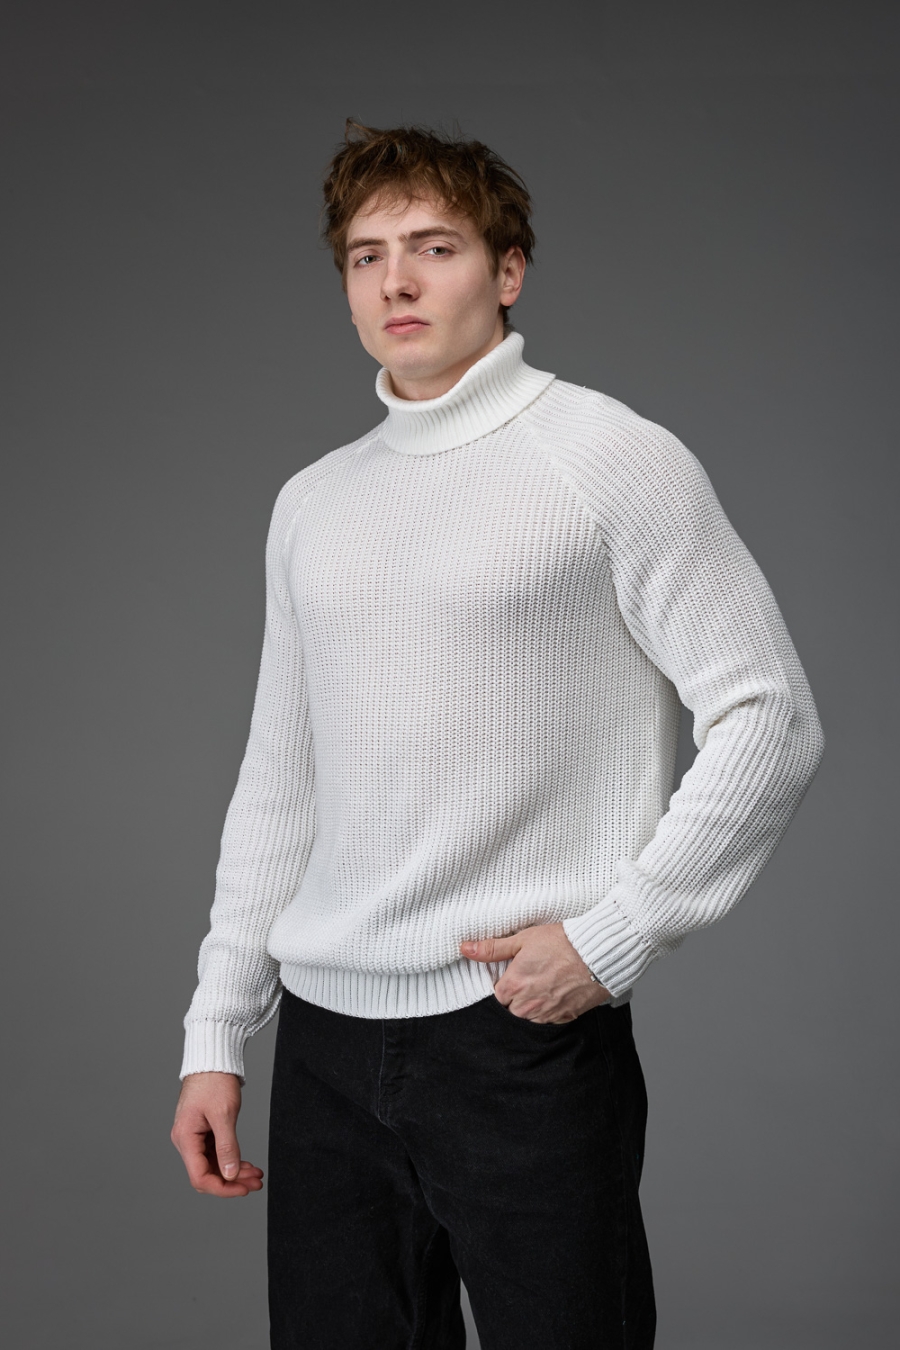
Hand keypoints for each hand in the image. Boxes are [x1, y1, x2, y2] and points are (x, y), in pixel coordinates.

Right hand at [171, 1072, 263, 1197]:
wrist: (213, 1058)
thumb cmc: (214, 1080)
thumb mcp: (224, 1114)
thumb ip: (227, 1147)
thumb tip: (230, 1175)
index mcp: (186, 1139)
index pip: (200, 1177)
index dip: (223, 1188)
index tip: (244, 1189)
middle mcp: (186, 1141)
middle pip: (207, 1174)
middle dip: (232, 1182)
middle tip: (256, 1183)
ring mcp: (195, 1137)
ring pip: (214, 1165)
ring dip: (235, 1172)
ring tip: (256, 1175)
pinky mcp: (204, 1132)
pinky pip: (216, 1154)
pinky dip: (232, 1160)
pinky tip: (247, 1164)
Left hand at [460, 922, 610, 1023]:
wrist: (597, 953)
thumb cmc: (562, 942)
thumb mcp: (523, 939)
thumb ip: (493, 948)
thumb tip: (465, 949)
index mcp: (514, 986)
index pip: (497, 996)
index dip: (506, 985)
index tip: (515, 974)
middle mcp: (528, 1005)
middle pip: (512, 1010)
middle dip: (517, 998)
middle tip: (531, 979)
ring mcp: (547, 1013)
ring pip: (530, 1018)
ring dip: (533, 1006)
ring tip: (545, 985)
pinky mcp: (566, 1017)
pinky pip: (550, 1021)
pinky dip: (551, 1011)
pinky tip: (557, 994)